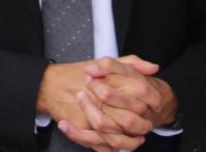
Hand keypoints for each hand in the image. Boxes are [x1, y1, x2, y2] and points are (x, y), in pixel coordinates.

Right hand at [38, 58, 156, 150]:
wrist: (51, 85)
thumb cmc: (77, 74)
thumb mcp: (105, 62)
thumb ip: (131, 63)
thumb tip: (153, 67)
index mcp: (110, 82)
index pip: (140, 95)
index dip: (151, 103)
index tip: (155, 106)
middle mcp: (102, 100)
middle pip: (131, 119)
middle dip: (141, 125)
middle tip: (147, 125)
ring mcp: (92, 116)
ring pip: (118, 136)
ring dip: (130, 141)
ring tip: (137, 139)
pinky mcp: (83, 128)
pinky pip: (102, 146)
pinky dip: (113, 148)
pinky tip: (120, 146)